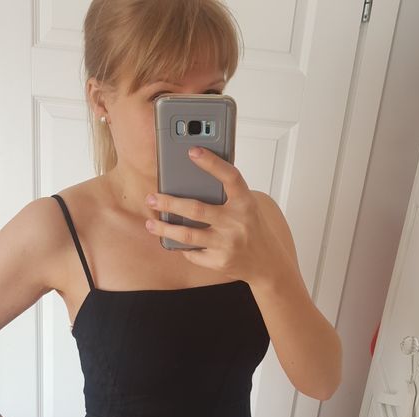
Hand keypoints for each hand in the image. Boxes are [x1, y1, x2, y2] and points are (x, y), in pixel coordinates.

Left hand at [144, 146, 288, 285]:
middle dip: (169, 202)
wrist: (268, 264)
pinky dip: (182, 247)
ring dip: (165, 228)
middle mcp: (237, 222)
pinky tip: (175, 242)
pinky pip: (193, 253)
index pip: (230, 177)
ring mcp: (228, 244)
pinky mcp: (220, 262)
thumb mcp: (246, 208)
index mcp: (246, 203)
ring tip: (151, 222)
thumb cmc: (252, 230)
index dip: (212, 163)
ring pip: (188, 234)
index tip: (192, 151)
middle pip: (196, 209)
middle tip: (152, 197)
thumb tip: (189, 183)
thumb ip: (226, 196)